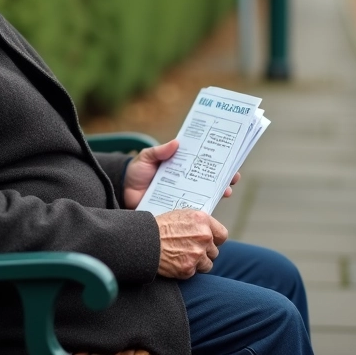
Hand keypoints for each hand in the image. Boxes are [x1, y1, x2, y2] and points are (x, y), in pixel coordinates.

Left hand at [123, 140, 240, 208]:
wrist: (122, 194)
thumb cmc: (137, 173)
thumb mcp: (147, 158)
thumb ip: (159, 151)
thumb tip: (176, 142)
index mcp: (182, 168)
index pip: (203, 164)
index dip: (218, 162)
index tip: (231, 160)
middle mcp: (186, 183)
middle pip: (210, 181)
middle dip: (224, 178)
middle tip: (233, 177)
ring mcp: (183, 198)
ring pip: (205, 197)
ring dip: (218, 195)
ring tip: (226, 191)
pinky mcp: (177, 212)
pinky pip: (191, 213)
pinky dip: (201, 213)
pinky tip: (209, 212)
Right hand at [154, 209, 227, 278]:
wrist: (145, 241)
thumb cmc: (161, 226)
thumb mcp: (182, 215)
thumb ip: (199, 223)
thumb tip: (210, 231)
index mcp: (203, 220)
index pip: (222, 235)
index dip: (215, 240)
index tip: (210, 242)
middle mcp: (204, 236)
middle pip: (215, 251)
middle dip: (205, 252)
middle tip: (191, 250)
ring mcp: (197, 254)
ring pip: (207, 264)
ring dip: (198, 263)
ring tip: (184, 257)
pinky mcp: (189, 268)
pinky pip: (195, 273)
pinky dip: (187, 269)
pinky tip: (177, 262)